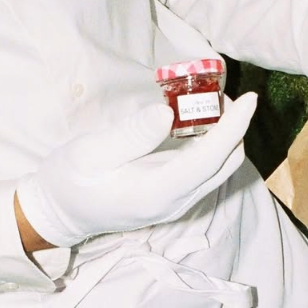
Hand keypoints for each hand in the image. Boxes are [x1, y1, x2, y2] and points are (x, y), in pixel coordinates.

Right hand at [15, 92, 256, 248]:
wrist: (59, 213)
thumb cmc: (70, 180)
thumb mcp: (90, 152)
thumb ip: (130, 136)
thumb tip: (166, 114)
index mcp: (157, 192)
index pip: (210, 158)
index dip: (234, 126)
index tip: (249, 97)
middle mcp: (176, 202)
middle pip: (225, 165)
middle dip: (234, 128)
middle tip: (219, 94)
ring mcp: (176, 203)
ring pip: (219, 170)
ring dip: (224, 137)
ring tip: (209, 104)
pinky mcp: (173, 198)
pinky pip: (205, 171)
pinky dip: (211, 146)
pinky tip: (195, 123)